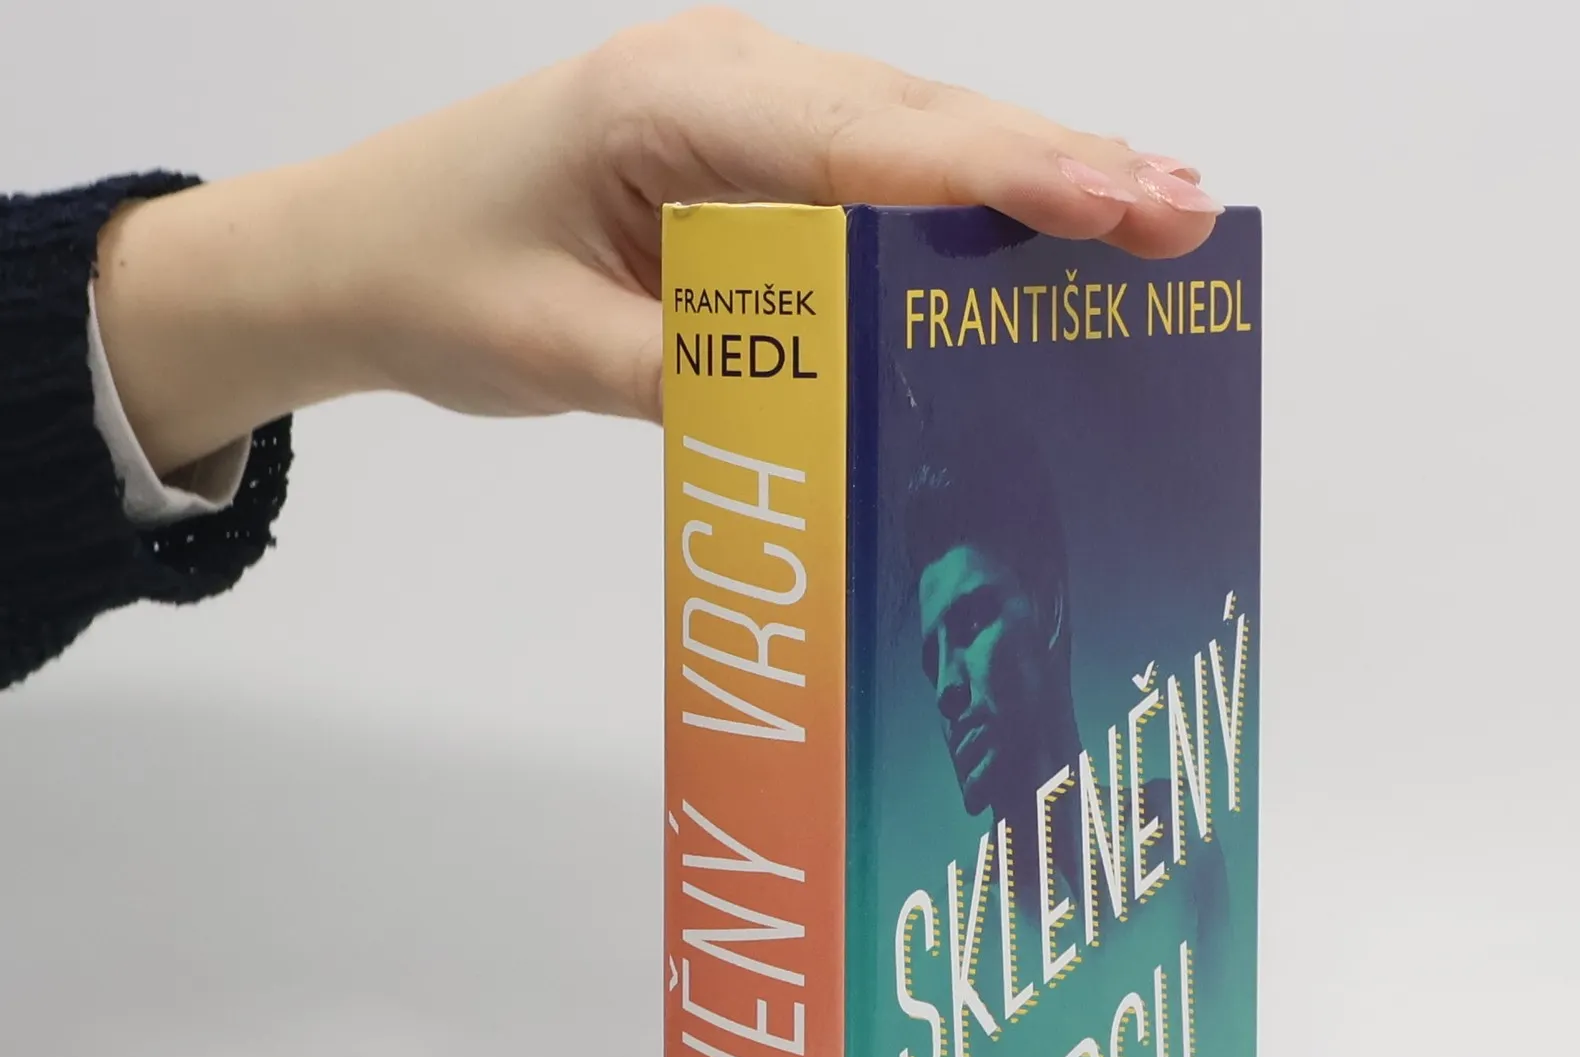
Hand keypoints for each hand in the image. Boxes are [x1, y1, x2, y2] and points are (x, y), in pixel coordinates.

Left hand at [93, 8, 1221, 476]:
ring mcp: (742, 112)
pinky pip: (877, 173)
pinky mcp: (748, 158)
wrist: (355, 247)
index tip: (1120, 202)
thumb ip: (694, 378)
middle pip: (921, 123)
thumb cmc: (439, 278)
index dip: (1007, 175)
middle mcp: (724, 83)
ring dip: (1032, 177)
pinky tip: (1043, 228)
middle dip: (1060, 169)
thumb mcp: (557, 351)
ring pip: (913, 138)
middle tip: (1188, 217)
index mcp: (673, 107)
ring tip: (1153, 216)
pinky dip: (967, 200)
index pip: (870, 144)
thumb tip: (837, 414)